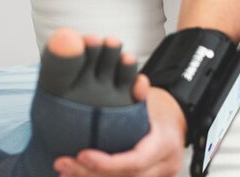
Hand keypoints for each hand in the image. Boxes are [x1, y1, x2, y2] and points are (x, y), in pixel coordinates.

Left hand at [56, 80, 186, 176]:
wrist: (176, 120)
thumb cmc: (160, 108)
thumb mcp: (149, 99)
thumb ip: (136, 93)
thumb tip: (131, 73)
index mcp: (164, 144)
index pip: (136, 161)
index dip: (107, 163)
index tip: (82, 155)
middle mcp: (164, 164)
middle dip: (91, 174)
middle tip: (63, 164)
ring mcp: (158, 175)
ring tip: (65, 172)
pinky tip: (78, 175)